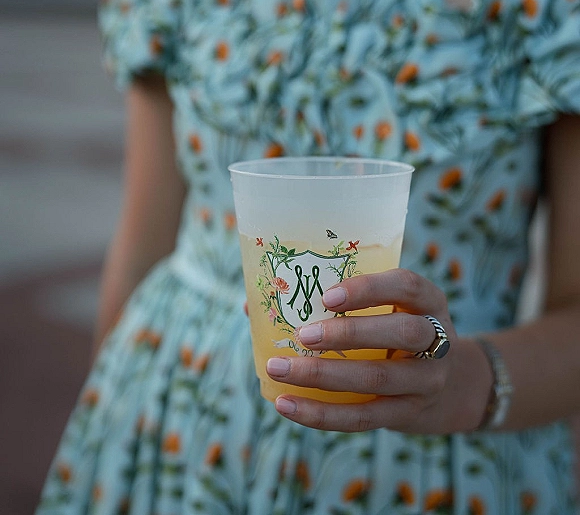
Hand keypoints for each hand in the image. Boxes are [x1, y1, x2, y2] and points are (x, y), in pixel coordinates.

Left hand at [266, 268, 487, 433]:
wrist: (451, 386)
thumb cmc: (395, 332)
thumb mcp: (388, 309)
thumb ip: (335, 302)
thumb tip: (253, 304)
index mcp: (429, 301)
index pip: (407, 286)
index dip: (368, 290)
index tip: (327, 296)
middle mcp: (436, 338)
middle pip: (401, 332)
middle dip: (348, 334)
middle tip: (303, 335)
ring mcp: (427, 380)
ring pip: (379, 379)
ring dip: (324, 376)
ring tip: (279, 369)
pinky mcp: (408, 414)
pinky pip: (363, 417)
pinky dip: (322, 414)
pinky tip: (287, 405)